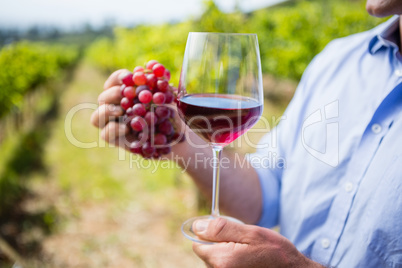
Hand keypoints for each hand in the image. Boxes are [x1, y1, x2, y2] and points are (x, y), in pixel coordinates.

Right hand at [90, 69, 186, 152]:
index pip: (114, 81)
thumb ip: (161, 82)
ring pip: (96, 117)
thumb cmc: (171, 115)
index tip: (130, 76)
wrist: (178, 138)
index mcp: (124, 94)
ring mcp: (113, 125)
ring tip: (121, 111)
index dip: (119, 77)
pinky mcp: (116, 141)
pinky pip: (106, 134)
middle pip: (102, 98)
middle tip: (124, 93)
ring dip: (107, 111)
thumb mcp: (169, 97)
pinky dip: (115, 129)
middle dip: (112, 93)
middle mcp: (114, 108)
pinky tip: (127, 127)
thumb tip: (153, 65)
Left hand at [192, 218, 322, 267]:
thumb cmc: (274, 251)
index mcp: (222, 260)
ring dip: (226, 254)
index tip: (226, 232)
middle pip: (206, 254)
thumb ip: (221, 229)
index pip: (198, 244)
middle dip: (218, 244)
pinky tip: (247, 261)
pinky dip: (232, 262)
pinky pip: (224, 267)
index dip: (209, 234)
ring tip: (246, 252)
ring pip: (215, 262)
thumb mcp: (250, 232)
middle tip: (241, 242)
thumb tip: (197, 226)